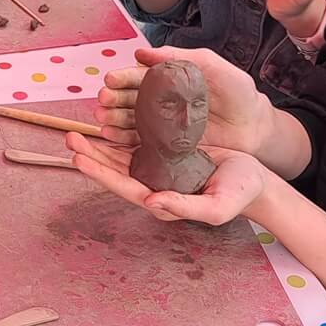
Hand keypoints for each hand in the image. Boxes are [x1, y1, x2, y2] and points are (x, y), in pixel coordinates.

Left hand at [66, 131, 271, 225]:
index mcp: (161, 200)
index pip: (123, 186)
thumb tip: (150, 202)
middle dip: (91, 154)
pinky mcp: (168, 154)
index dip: (99, 172)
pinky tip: (110, 118)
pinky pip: (139, 142)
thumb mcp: (215, 207)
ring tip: (78, 129)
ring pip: (123, 156)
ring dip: (100, 144)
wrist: (256, 181)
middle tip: (70, 136)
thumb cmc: (238, 195)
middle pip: (116, 170)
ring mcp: (160, 169)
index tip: (78, 158)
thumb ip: (183, 208)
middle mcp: (155, 185)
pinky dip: (123, 132)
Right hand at [94, 46, 276, 156]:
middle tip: (103, 100)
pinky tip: (111, 136)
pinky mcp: (167, 146)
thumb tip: (143, 53)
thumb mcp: (212, 65)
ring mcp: (163, 124)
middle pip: (130, 98)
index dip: (124, 77)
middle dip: (114, 99)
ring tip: (102, 119)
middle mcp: (161, 101)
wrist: (255, 127)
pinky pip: (140, 142)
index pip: (140, 77)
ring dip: (113, 118)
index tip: (110, 79)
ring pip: (131, 120)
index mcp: (169, 79)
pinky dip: (123, 139)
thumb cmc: (238, 92)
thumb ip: (180, 56)